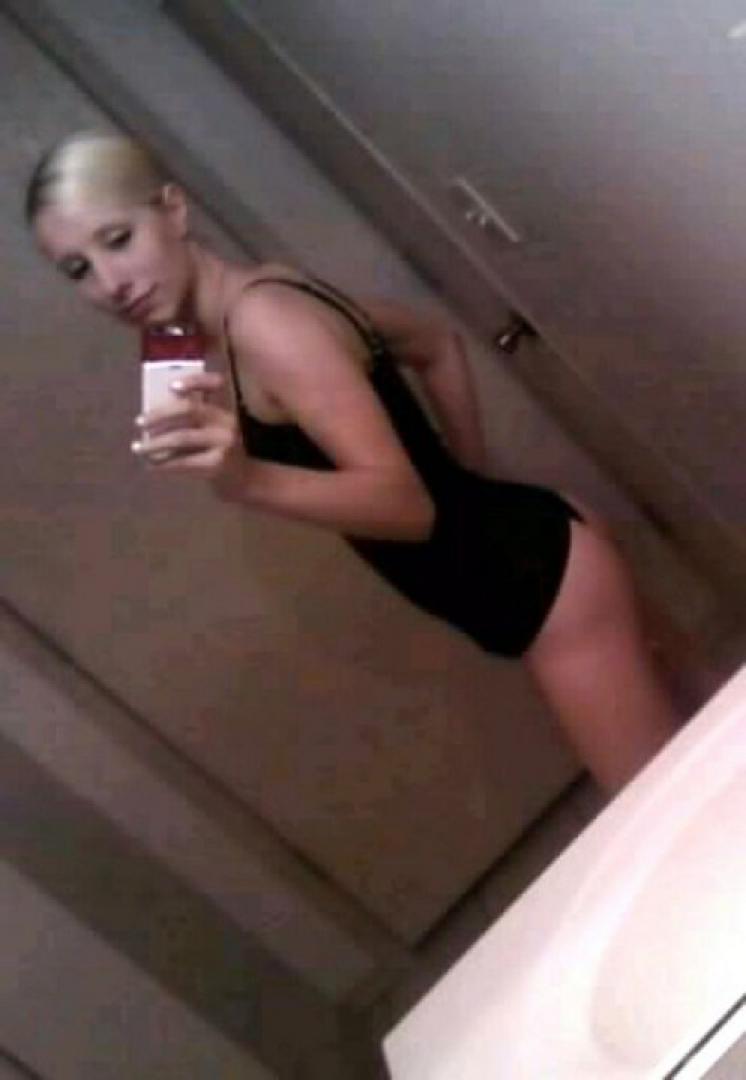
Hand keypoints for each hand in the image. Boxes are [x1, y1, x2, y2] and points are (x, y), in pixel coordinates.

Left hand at [132, 371, 247, 498]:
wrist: (244, 481)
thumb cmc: (220, 451)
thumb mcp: (215, 429)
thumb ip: (194, 418)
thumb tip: (153, 415)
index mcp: (227, 406)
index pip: (215, 384)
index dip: (194, 381)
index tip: (171, 387)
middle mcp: (228, 421)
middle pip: (189, 408)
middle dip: (159, 414)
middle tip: (139, 423)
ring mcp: (224, 442)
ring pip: (181, 437)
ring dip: (154, 443)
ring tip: (137, 448)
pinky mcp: (217, 463)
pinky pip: (183, 461)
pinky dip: (163, 464)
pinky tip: (151, 466)